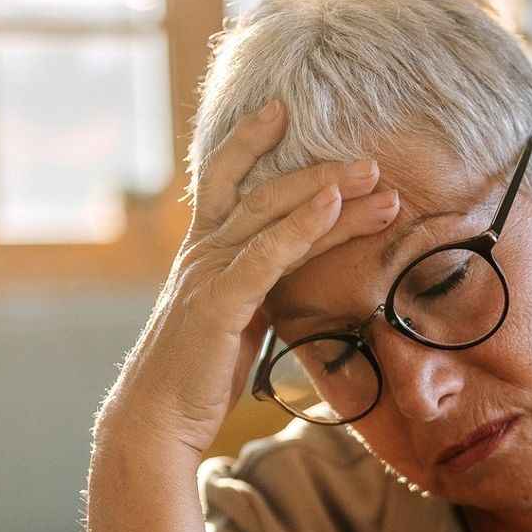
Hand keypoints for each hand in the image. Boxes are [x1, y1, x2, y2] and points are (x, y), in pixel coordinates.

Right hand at [99, 100, 401, 458]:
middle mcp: (203, 253)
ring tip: (374, 178)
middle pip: (265, 193)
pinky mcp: (219, 303)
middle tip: (371, 159)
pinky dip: (301, 228)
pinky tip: (332, 208)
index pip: (226, 179)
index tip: (282, 110)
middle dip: (320, 172)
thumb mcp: (235, 320)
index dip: (249, 141)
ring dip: (328, 193)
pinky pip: (266, 256)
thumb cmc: (198, 375)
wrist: (157, 420)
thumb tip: (289, 275)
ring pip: (273, 217)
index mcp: (205, 253)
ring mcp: (209, 274)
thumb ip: (257, 288)